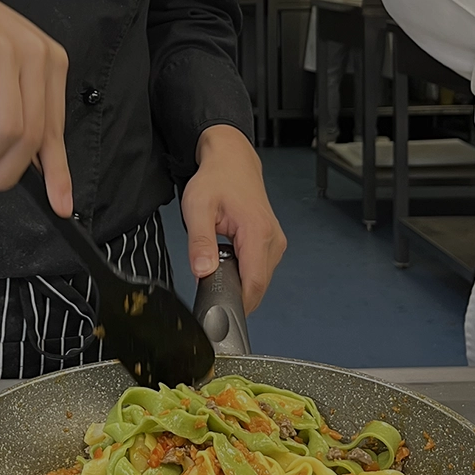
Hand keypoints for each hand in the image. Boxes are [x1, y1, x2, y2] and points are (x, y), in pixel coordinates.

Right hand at [0, 0, 72, 214]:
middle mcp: (36, 55)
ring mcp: (7, 50)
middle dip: (5, 170)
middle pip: (30, 136)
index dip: (58, 173)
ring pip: (7, 129)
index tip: (60, 205)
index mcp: (50, 62)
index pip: (56, 130)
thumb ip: (20, 108)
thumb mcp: (3, 70)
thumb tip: (30, 164)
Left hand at [182, 125, 285, 313]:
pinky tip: (227, 264)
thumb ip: (200, 242)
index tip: (220, 312)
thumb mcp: (198, 208)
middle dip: (235, 295)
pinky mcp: (272, 243)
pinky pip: (259, 269)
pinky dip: (244, 273)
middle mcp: (273, 240)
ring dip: (239, 284)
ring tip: (216, 273)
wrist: (232, 161)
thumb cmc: (216, 180)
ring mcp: (275, 242)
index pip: (254, 284)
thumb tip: (202, 272)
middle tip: (209, 293)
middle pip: (258, 286)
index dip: (238, 304)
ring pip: (259, 279)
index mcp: (258, 233)